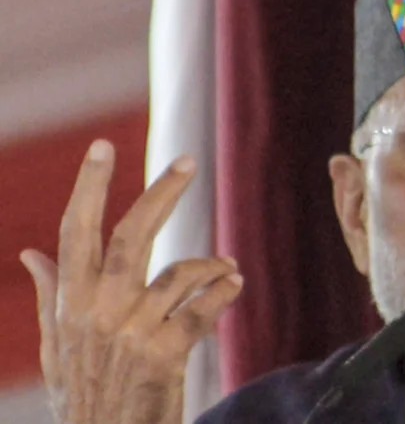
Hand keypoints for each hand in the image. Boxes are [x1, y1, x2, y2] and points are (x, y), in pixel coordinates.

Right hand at [20, 139, 242, 423]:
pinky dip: (222, 294)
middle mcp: (99, 312)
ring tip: (229, 265)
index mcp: (71, 304)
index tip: (102, 146)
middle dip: (160, 193)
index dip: (89, 186)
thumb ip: (49, 297)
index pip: (76, 231)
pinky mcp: (164, 355)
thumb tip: (31, 252)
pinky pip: (202, 311)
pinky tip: (234, 286)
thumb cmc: (84, 396)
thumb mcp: (56, 349)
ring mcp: (131, 333)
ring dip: (211, 264)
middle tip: (188, 161)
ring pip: (179, 272)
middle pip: (131, 235)